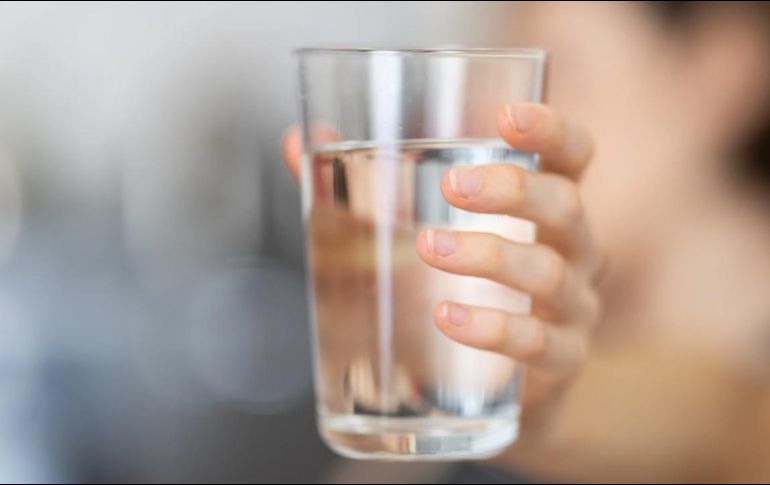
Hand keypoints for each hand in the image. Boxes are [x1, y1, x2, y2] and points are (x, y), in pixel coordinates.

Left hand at [282, 103, 602, 428]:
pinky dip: (493, 328)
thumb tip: (297, 142)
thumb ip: (359, 185)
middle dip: (512, 190)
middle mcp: (572, 250)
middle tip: (451, 186)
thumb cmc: (458, 286)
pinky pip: (538, 342)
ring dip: (488, 256)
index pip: (573, 155)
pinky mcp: (561, 360)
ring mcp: (573, 306)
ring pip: (548, 272)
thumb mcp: (415, 228)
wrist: (488, 382)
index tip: (504, 116)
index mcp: (544, 206)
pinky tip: (448, 316)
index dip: (551, 130)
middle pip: (565, 206)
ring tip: (430, 248)